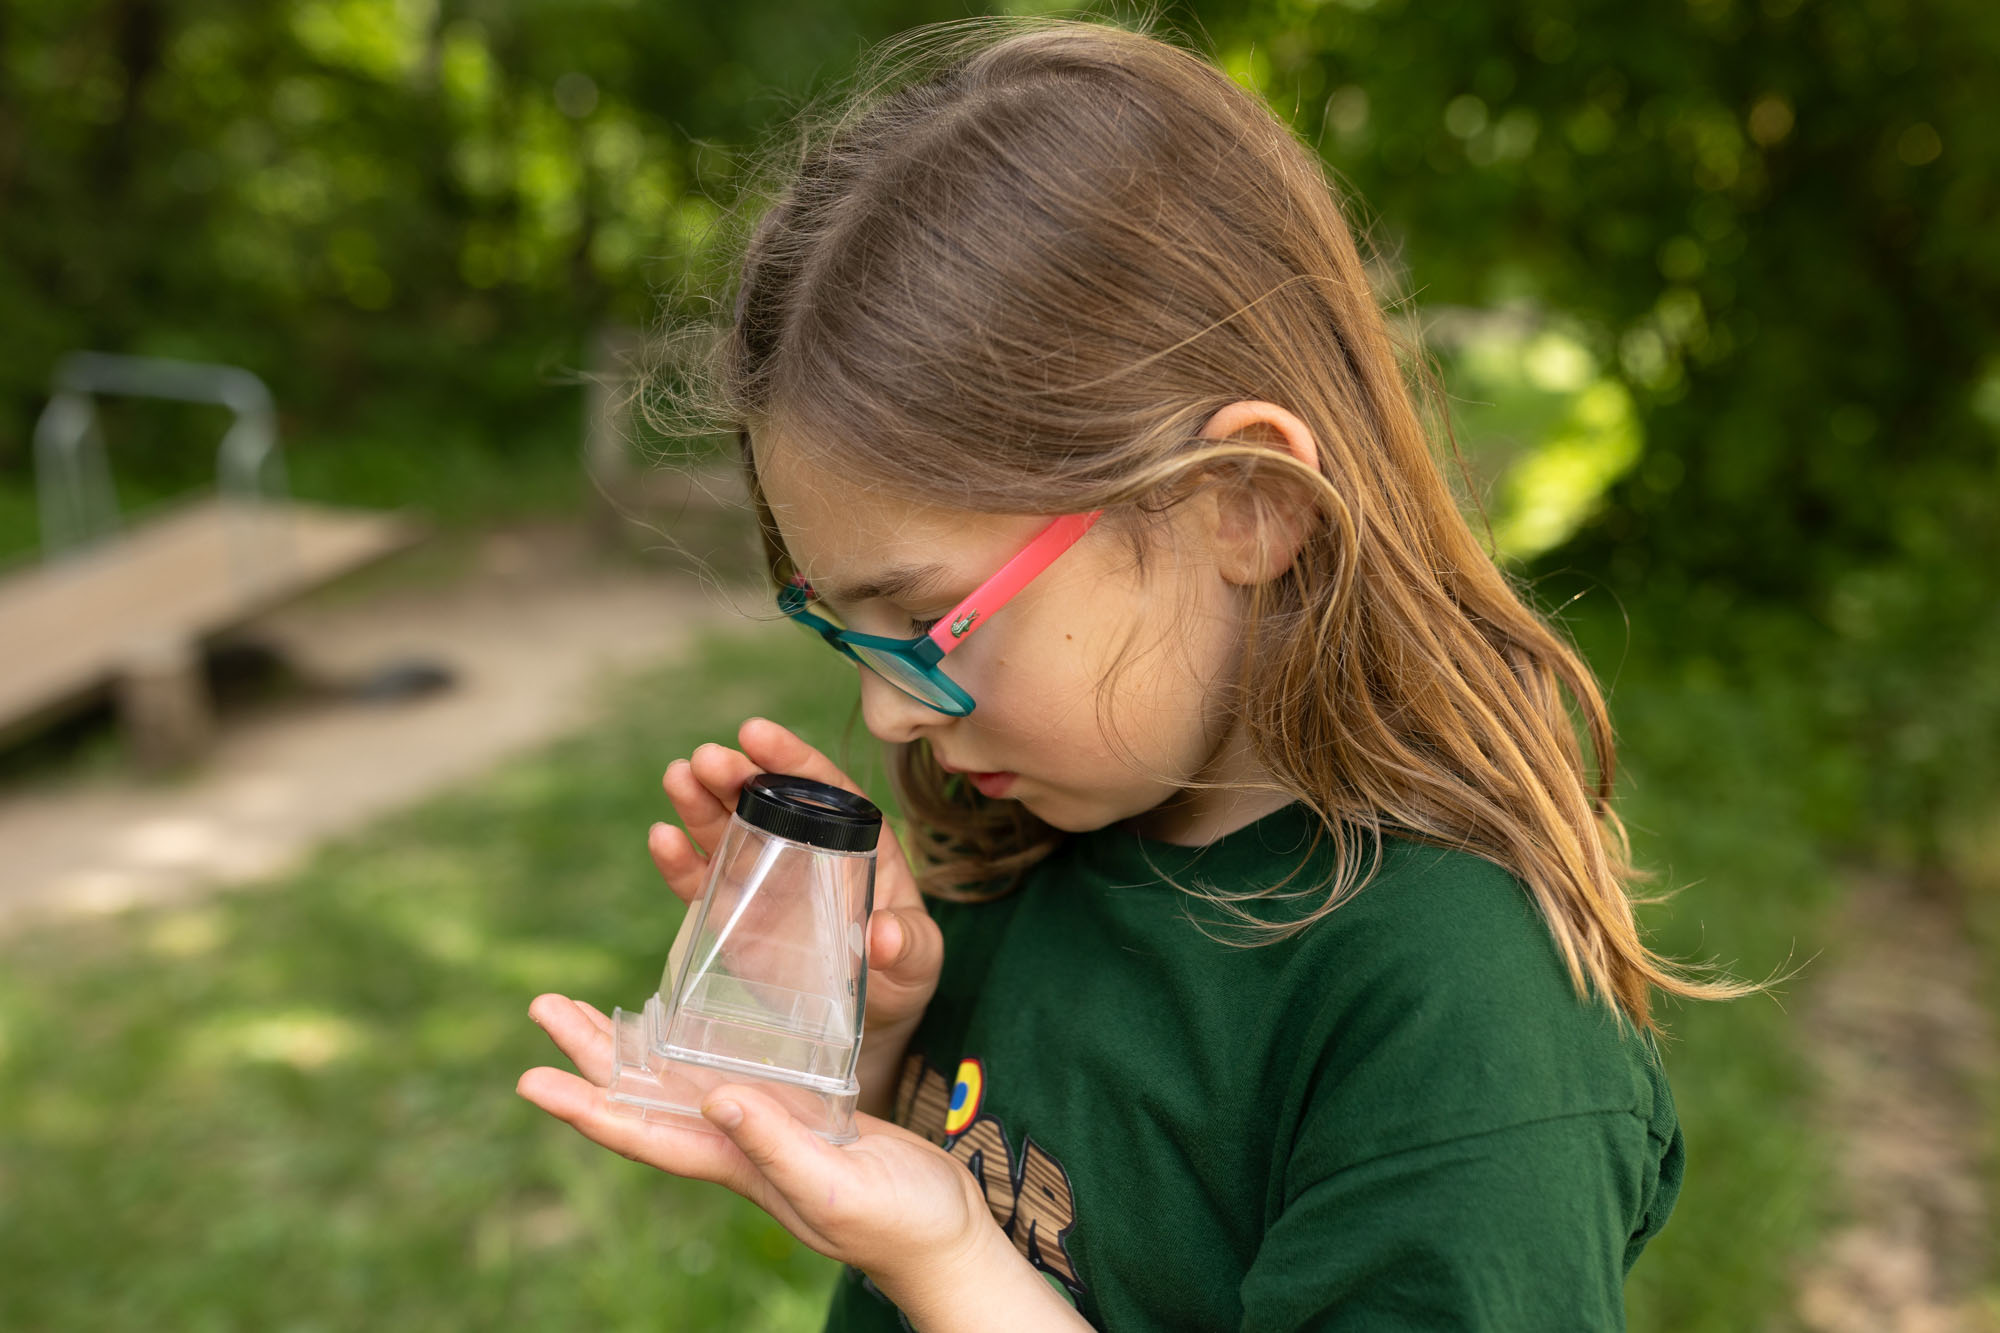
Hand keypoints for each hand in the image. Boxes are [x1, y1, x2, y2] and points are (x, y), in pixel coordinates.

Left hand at [518, 994, 988, 1283]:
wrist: (946, 1236)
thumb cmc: (899, 1221)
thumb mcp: (836, 1186)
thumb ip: (778, 1145)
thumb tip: (718, 1100)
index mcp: (737, 1166)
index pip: (644, 1134)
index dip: (587, 1108)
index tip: (532, 1079)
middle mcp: (736, 1144)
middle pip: (645, 1098)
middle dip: (591, 1056)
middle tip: (543, 1007)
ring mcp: (763, 1128)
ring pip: (676, 1081)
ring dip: (628, 1046)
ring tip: (583, 1008)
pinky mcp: (797, 1110)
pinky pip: (725, 1072)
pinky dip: (690, 1046)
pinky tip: (679, 1024)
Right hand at [648, 718, 942, 1100]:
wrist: (865, 1021)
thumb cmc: (901, 975)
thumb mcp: (917, 961)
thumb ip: (908, 947)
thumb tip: (885, 937)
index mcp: (852, 840)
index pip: (820, 787)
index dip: (788, 759)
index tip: (756, 733)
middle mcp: (801, 848)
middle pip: (764, 799)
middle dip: (734, 773)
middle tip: (706, 758)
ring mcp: (761, 879)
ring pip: (725, 830)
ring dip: (699, 802)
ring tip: (678, 778)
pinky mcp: (731, 915)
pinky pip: (700, 883)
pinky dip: (679, 862)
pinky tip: (662, 839)